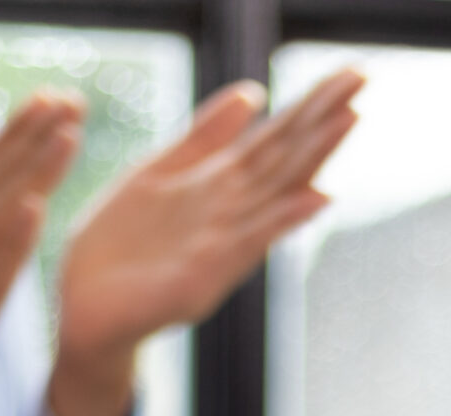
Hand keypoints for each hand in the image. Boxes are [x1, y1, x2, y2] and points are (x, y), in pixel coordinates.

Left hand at [48, 71, 363, 415]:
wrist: (86, 308)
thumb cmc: (120, 248)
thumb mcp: (159, 174)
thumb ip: (206, 137)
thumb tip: (253, 92)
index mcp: (216, 184)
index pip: (274, 137)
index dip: (309, 104)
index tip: (349, 71)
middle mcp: (228, 211)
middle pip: (283, 155)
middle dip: (321, 117)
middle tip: (363, 77)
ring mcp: (220, 244)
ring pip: (274, 191)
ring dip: (313, 155)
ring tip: (349, 119)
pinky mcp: (202, 278)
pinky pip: (247, 243)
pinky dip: (281, 220)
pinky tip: (313, 197)